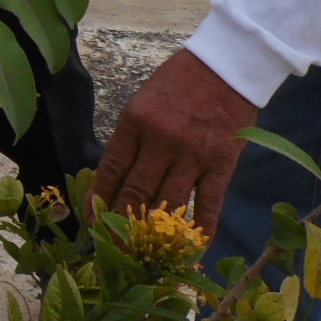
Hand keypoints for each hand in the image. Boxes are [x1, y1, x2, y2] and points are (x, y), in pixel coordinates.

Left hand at [92, 50, 258, 232]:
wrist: (227, 65)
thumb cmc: (180, 82)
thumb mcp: (144, 102)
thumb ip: (133, 138)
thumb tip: (119, 179)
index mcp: (135, 122)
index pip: (111, 169)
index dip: (100, 199)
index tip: (93, 221)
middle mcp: (160, 141)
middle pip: (136, 192)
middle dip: (121, 224)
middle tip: (113, 248)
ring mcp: (192, 154)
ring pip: (168, 203)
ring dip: (155, 232)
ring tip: (144, 255)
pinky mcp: (222, 163)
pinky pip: (208, 203)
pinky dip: (200, 229)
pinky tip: (193, 249)